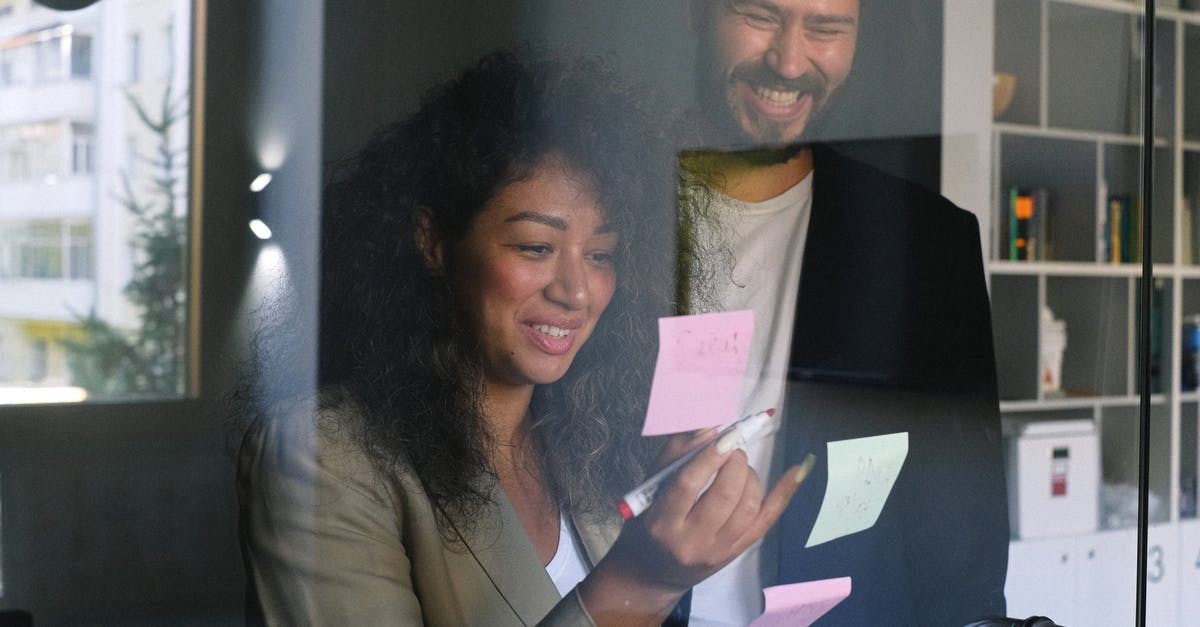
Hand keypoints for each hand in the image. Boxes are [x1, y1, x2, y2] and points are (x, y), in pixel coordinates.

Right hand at [578, 439, 806, 624]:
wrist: (653, 573)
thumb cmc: (647, 524)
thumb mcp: (649, 490)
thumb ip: (675, 455)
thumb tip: (710, 428)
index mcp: (662, 523)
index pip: (687, 485)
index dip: (708, 457)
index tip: (722, 435)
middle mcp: (692, 541)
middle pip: (724, 496)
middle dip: (734, 463)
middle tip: (731, 448)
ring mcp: (718, 550)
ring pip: (748, 507)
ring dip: (750, 475)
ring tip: (739, 464)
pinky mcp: (736, 552)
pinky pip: (766, 520)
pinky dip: (783, 493)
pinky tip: (796, 471)